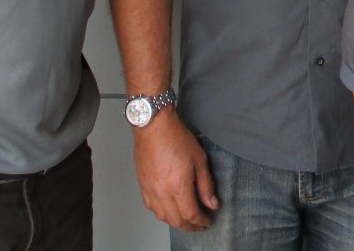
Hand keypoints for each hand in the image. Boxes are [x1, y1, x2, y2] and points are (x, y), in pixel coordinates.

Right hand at [131, 111, 219, 230]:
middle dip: (189, 226)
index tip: (207, 221)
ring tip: (185, 219)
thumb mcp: (199, 160)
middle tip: (199, 225)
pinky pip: (150, 207)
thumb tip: (211, 203)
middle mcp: (161, 192)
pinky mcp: (142, 185)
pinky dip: (161, 212)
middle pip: (176, 220)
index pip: (191, 214)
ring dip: (175, 221)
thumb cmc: (175, 137)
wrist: (154, 126)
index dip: (201, 221)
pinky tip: (168, 208)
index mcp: (178, 186)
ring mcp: (150, 189)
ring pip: (162, 217)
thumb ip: (206, 184)